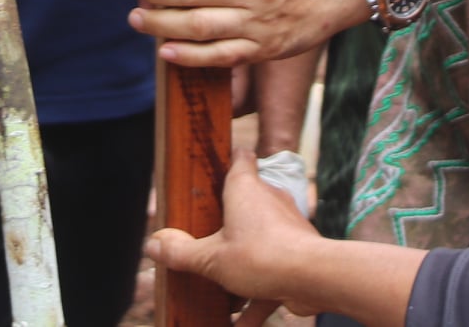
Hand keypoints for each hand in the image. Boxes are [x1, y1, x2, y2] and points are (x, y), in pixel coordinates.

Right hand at [145, 146, 327, 321]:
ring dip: (241, 266)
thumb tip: (152, 245)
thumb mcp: (211, 258)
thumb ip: (181, 253)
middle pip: (245, 202)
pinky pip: (272, 272)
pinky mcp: (298, 253)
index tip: (217, 167)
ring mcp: (286, 227)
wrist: (316, 278)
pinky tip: (240, 324)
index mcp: (245, 189)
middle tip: (205, 239)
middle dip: (226, 223)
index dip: (229, 158)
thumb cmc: (263, 256)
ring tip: (221, 294)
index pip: (240, 158)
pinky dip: (258, 296)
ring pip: (258, 241)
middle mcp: (268, 201)